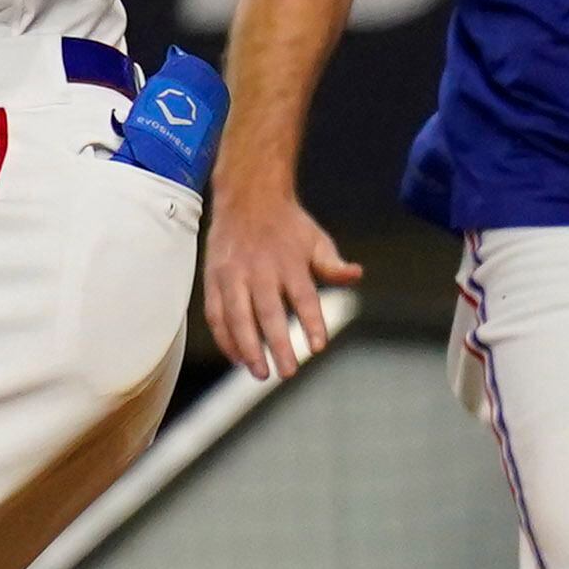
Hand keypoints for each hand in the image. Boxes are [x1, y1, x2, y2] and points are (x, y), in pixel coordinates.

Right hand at [202, 185, 358, 379]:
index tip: (316, 348)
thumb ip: (333, 265)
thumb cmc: (287, 224)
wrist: (247, 196)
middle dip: (276, 344)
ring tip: (259, 372)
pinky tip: (236, 357)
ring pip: (237, 317)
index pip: (303, 297)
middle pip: (267, 312)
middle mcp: (259, 269)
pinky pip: (215, 314)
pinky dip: (224, 337)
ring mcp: (232, 274)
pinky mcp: (213, 278)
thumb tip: (356, 275)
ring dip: (247, 347)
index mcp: (289, 261)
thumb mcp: (316, 240)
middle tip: (287, 372)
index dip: (311, 323)